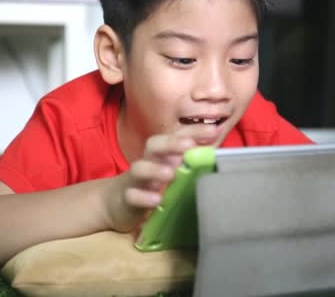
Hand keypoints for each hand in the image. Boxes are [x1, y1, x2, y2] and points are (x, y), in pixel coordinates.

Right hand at [104, 124, 218, 231]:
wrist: (117, 203)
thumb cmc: (152, 184)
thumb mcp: (170, 170)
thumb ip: (189, 162)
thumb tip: (217, 154)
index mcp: (161, 154)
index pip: (176, 136)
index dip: (193, 131)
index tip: (213, 130)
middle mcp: (148, 162)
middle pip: (154, 145)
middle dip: (171, 143)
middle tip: (189, 145)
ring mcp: (135, 180)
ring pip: (139, 168)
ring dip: (154, 169)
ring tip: (171, 173)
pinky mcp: (126, 198)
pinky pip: (132, 195)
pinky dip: (143, 197)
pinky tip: (157, 200)